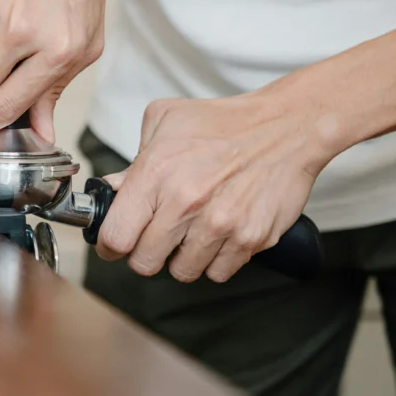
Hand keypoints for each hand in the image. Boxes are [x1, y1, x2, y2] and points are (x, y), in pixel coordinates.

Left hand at [96, 91, 337, 282]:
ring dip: (183, 257)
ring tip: (193, 231)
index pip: (116, 236)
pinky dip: (216, 260)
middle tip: (157, 237)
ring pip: (182, 272)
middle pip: (145, 263)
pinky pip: (219, 273)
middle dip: (146, 253)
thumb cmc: (222, 122)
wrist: (285, 127)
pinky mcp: (250, 239)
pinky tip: (219, 235)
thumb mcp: (165, 122)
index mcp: (156, 173)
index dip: (110, 245)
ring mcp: (220, 224)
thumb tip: (111, 191)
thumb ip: (133, 161)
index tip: (116, 243)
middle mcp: (186, 202)